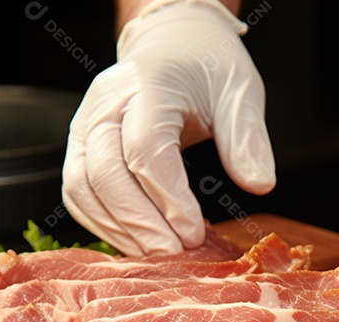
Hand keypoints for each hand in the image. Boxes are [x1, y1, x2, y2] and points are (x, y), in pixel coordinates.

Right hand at [63, 0, 274, 255]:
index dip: (168, 198)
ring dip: (118, 230)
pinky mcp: (80, 147)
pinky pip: (78, 193)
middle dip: (140, 223)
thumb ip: (248, 138)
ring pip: (82, 187)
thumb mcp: (240, 92)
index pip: (146, 149)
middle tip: (173, 256)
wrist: (173, 46)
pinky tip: (136, 244)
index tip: (194, 234)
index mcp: (149, 84)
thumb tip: (259, 185)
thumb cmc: (207, 69)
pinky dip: (104, 224)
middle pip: (105, 173)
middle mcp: (106, 103)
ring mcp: (85, 125)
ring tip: (157, 257)